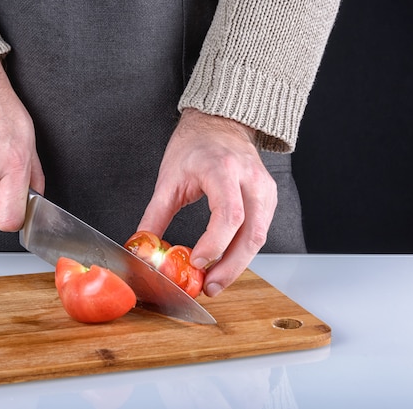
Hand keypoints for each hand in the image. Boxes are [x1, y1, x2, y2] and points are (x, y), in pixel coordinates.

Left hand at [138, 109, 276, 296]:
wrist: (219, 124)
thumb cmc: (194, 146)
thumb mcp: (168, 178)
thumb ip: (155, 215)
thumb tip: (143, 246)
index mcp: (223, 170)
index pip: (229, 215)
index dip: (214, 244)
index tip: (195, 262)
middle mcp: (250, 179)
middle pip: (251, 233)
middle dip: (230, 267)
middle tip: (209, 287)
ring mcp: (264, 188)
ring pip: (259, 237)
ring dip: (238, 265)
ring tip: (215, 282)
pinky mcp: (268, 198)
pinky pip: (260, 231)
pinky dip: (243, 252)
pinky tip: (225, 263)